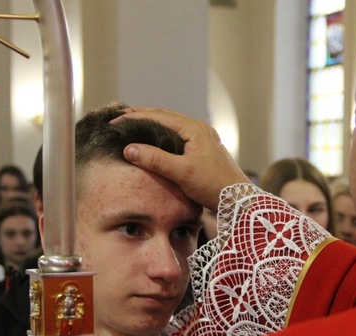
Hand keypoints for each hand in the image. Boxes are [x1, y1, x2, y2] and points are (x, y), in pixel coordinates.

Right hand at [114, 107, 249, 210]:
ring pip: (172, 127)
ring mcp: (203, 139)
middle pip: (165, 117)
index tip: (117, 119)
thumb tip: (129, 149)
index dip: (135, 116)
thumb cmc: (213, 185)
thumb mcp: (181, 173)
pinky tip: (155, 143)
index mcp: (194, 129)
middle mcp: (199, 129)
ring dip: (152, 125)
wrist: (239, 199)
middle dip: (142, 116)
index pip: (159, 116)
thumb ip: (156, 160)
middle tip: (120, 118)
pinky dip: (162, 136)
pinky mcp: (204, 150)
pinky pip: (179, 137)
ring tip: (133, 127)